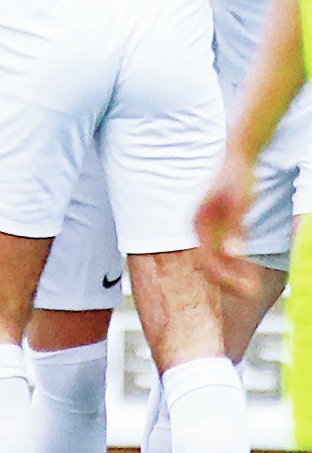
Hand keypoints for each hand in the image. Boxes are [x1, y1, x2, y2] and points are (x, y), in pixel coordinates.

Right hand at [194, 148, 257, 295]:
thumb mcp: (239, 204)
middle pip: (209, 265)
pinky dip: (237, 266)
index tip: (247, 288)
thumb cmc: (238, 179)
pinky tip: (251, 272)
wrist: (239, 160)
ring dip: (233, 277)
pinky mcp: (218, 230)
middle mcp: (199, 230)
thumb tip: (233, 254)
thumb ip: (235, 229)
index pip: (207, 261)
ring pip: (217, 262)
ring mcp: (208, 231)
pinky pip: (224, 255)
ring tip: (254, 287)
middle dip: (230, 282)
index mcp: (198, 223)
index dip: (226, 278)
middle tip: (252, 292)